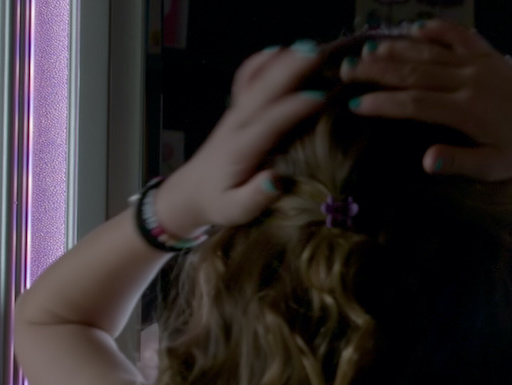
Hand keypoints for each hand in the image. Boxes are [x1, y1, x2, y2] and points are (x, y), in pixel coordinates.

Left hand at [154, 42, 328, 234]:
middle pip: (265, 90)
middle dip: (291, 70)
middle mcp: (238, 124)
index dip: (295, 107)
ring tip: (308, 48)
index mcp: (241, 148)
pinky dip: (261, 61)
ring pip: (257, 79)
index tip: (321, 97)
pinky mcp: (237, 110)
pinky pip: (246, 78)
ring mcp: (236, 113)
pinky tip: (279, 51)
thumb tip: (276, 180)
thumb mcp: (235, 210)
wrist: (190, 192)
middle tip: (319, 55)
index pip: (270, 121)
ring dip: (281, 61)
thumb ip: (255, 197)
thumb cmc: (219, 203)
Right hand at [339, 21, 511, 180]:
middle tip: (345, 71)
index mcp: (466, 111)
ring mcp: (478, 63)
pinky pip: (457, 35)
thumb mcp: (493, 166)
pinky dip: (435, 29)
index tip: (356, 104)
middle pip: (412, 71)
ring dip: (395, 48)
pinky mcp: (489, 54)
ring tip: (366, 50)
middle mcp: (468, 81)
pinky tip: (415, 28)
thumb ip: (458, 162)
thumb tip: (424, 160)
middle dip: (375, 71)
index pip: (413, 104)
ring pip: (428, 50)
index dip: (382, 104)